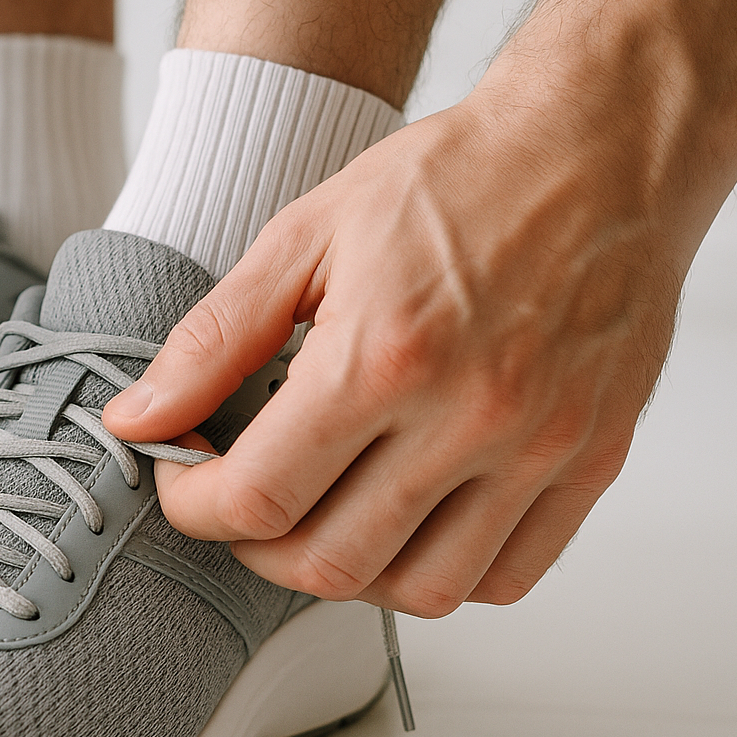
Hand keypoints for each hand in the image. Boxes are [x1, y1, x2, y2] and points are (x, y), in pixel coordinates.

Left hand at [103, 100, 681, 617]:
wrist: (602, 146)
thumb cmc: (454, 180)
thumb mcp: (305, 236)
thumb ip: (212, 341)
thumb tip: (135, 420)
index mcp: (381, 356)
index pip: (256, 498)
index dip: (193, 506)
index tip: (184, 480)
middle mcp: (468, 415)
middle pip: (329, 562)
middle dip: (256, 547)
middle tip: (244, 503)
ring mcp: (540, 448)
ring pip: (419, 591)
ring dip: (347, 573)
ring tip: (322, 518)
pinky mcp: (592, 460)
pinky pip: (506, 577)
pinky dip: (443, 575)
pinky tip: (408, 525)